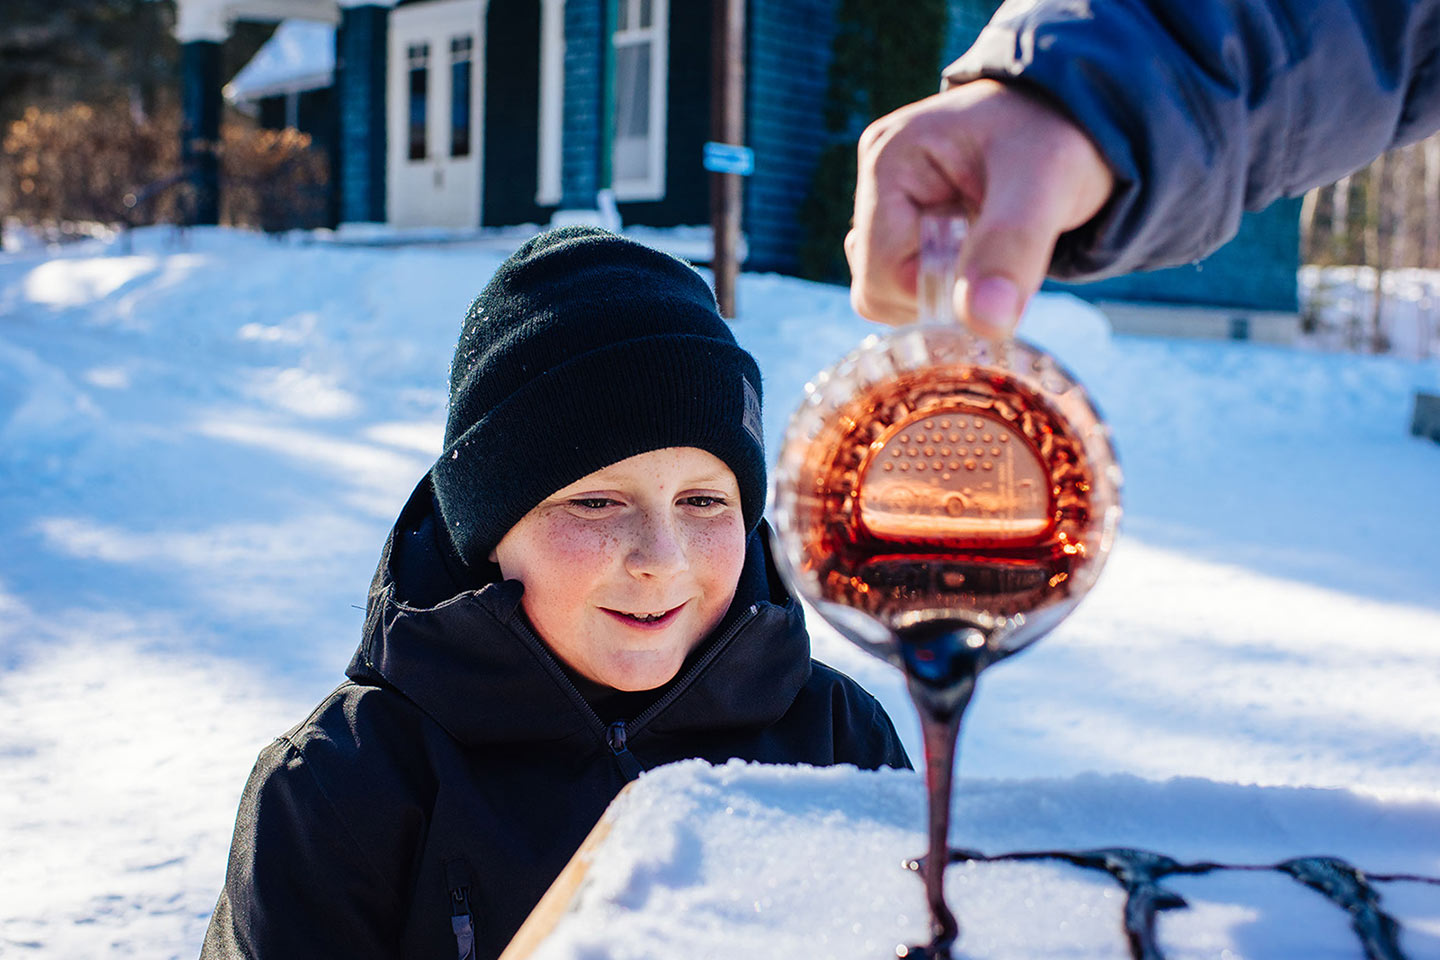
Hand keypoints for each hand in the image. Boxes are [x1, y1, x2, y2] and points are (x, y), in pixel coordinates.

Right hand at [847, 80, 1114, 335]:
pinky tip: (989, 257)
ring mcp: (891, 208)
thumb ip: (1012, 249)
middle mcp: (878, 184)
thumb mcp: (1046, 183)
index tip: (996, 276)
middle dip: (943, 294)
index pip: (878, 272)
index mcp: (888, 162)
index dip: (936, 293)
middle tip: (1001, 264)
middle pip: (878, 288)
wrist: (1089, 120)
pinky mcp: (912, 227)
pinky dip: (955, 290)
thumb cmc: (1065, 133)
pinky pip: (914, 287)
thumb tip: (984, 324)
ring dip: (951, 295)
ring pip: (894, 296)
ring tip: (998, 252)